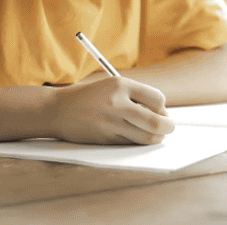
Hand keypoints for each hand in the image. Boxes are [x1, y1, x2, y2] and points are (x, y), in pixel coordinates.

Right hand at [44, 76, 174, 144]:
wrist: (57, 110)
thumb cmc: (89, 97)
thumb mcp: (111, 86)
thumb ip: (135, 96)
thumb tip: (162, 113)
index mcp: (120, 84)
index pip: (157, 98)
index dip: (162, 107)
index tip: (160, 110)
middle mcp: (117, 103)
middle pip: (156, 121)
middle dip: (168, 127)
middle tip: (169, 127)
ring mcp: (111, 122)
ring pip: (146, 136)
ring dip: (157, 137)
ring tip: (156, 134)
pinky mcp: (106, 138)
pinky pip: (131, 143)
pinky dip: (139, 141)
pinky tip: (136, 136)